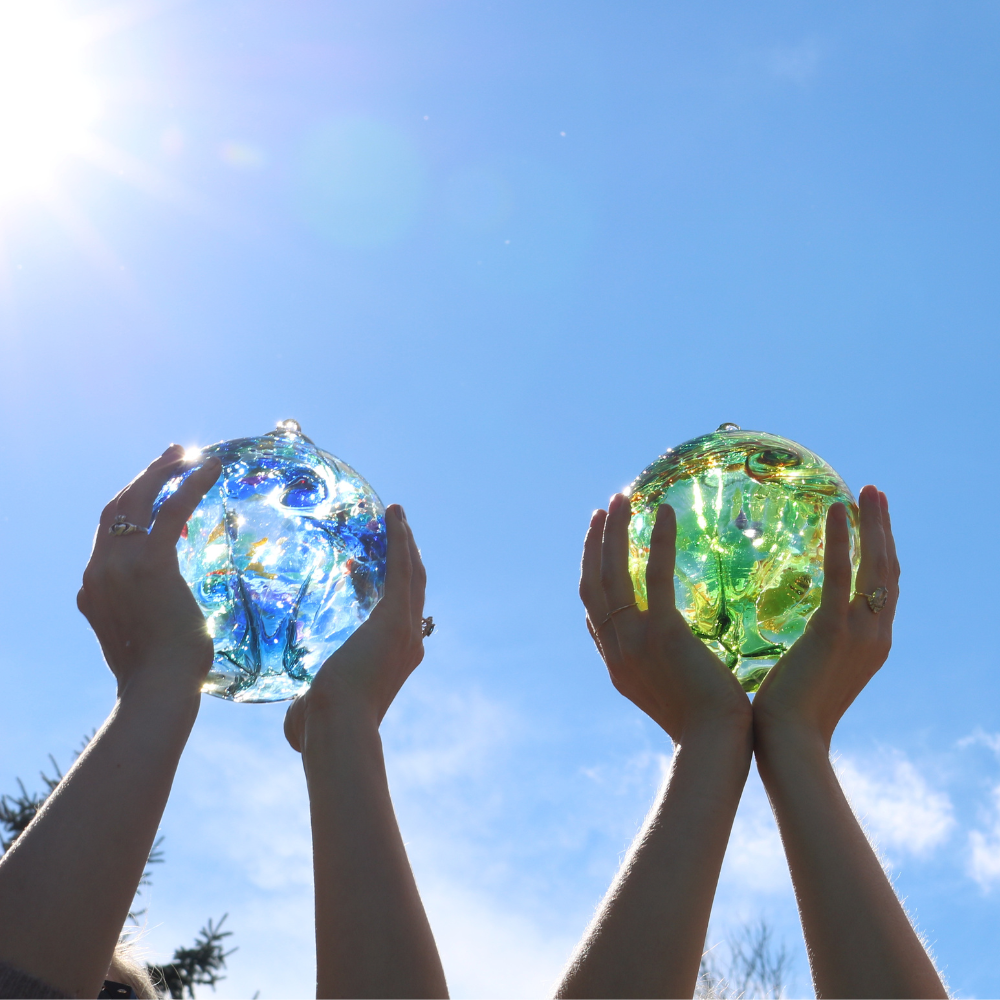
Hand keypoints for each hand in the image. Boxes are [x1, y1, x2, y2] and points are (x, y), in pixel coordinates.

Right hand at [76, 445, 221, 703]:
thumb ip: (139, 610)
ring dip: (164, 472)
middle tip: (173, 455)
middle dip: (145, 476)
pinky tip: (212, 469)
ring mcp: (119, 564)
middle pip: (117, 506)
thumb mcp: (140, 635)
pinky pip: (171, 509)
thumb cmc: (161, 673)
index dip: (131, 503)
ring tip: (190, 455)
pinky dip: (190, 484)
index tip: (155, 487)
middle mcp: (98, 569)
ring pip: (138, 500)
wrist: (159, 688)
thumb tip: (158, 601)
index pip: (108, 530)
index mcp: (92, 587)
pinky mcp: (151, 563)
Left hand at [284, 504, 426, 750]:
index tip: (384, 566)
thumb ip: (309, 706)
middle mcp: (410, 640)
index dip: (397, 587)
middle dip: (409, 556)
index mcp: (397, 658)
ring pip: (413, 572)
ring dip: (406, 540)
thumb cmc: (322, 725)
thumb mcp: (318, 707)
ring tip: (396, 515)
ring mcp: (405, 627)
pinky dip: (399, 540)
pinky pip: (401, 568)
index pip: (402, 613)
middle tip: (399, 530)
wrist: (338, 726)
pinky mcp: (395, 616)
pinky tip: (392, 516)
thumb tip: (291, 725)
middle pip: (415, 587)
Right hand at [579, 494, 750, 742]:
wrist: (715, 748)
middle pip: (593, 584)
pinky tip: (665, 512)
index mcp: (617, 666)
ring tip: (622, 497)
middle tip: (603, 511)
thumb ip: (670, 669)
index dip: (591, 576)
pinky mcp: (662, 633)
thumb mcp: (676, 696)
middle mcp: (616, 650)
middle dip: (595, 544)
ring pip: (612, 574)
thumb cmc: (708, 729)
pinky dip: (659, 541)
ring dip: (614, 532)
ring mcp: (634, 640)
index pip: (594, 614)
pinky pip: (656, 576)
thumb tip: (687, 655)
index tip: (598, 548)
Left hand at [752, 485, 899, 750]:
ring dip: (873, 524)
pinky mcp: (835, 631)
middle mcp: (876, 635)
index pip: (883, 589)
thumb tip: (796, 637)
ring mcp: (861, 633)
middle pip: (888, 570)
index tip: (873, 522)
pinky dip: (843, 540)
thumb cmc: (788, 714)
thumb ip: (813, 649)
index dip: (882, 553)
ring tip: (868, 491)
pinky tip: (838, 511)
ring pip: (876, 566)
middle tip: (876, 493)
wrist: (789, 744)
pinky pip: (843, 576)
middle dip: (884, 529)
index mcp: (871, 645)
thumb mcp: (809, 673)